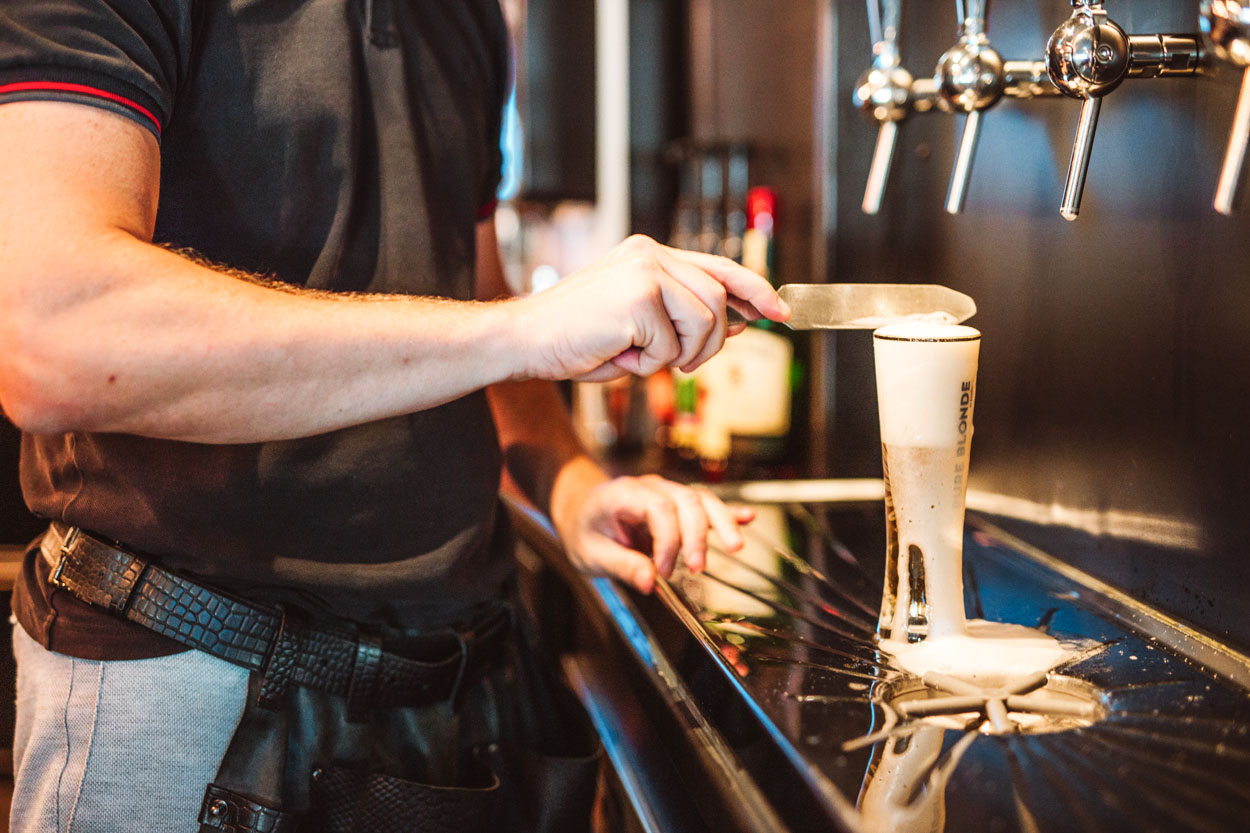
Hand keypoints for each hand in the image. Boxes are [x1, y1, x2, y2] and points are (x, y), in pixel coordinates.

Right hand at [512, 234, 789, 382]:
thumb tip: (741, 324)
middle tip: (681, 365)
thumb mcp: (639, 326)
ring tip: (640, 359)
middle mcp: (650, 254)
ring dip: (680, 355)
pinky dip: (649, 365)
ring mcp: (645, 271)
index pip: (718, 266)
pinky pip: (672, 346)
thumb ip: (684, 318)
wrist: (522, 342)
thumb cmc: (575, 339)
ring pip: (704, 322)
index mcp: (649, 254)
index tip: (780, 311)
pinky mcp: (639, 296)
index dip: (754, 289)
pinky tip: (619, 356)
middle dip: (710, 344)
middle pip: (717, 300)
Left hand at [553, 471, 755, 593]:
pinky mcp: (677, 502)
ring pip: (701, 500)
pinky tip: (749, 518)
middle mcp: (650, 487)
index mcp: (624, 495)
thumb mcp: (591, 553)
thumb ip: (621, 566)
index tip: (663, 571)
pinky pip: (705, 503)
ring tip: (736, 547)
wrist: (580, 508)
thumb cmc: (585, 529)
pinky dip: (727, 511)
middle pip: (686, 501)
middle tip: (696, 569)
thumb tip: (649, 583)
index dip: (667, 541)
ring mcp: (666, 492)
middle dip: (697, 536)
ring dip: (720, 522)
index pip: (658, 509)